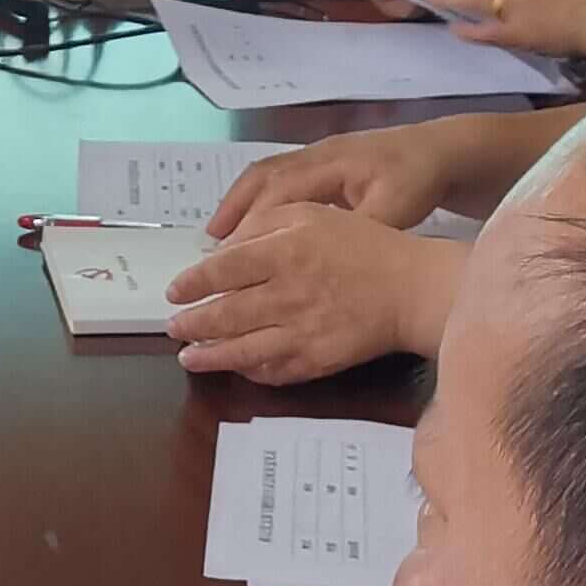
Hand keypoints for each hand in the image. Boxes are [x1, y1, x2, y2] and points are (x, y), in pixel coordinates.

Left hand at [166, 204, 461, 381]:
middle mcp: (288, 295)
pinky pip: (272, 371)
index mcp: (285, 253)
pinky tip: (235, 366)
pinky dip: (248, 370)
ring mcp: (302, 333)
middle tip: (173, 326)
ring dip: (209, 355)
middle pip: (225, 314)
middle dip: (192, 324)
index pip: (223, 270)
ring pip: (241, 350)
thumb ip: (266, 225)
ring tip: (188, 357)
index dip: (192, 283)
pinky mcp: (317, 361)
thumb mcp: (312, 214)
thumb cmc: (362, 245)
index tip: (174, 291)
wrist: (411, 289)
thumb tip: (224, 249)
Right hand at [209, 124, 465, 237]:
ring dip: (240, 204)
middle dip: (233, 212)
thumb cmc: (419, 179)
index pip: (278, 192)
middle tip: (209, 249)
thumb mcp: (397, 210)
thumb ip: (360, 230)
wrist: (443, 150)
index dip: (252, 223)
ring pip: (266, 176)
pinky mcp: (324, 164)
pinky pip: (279, 179)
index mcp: (331, 163)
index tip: (231, 255)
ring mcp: (318, 156)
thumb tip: (322, 256)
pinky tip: (254, 225)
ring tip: (217, 237)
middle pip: (262, 179)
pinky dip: (259, 201)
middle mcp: (316, 155)